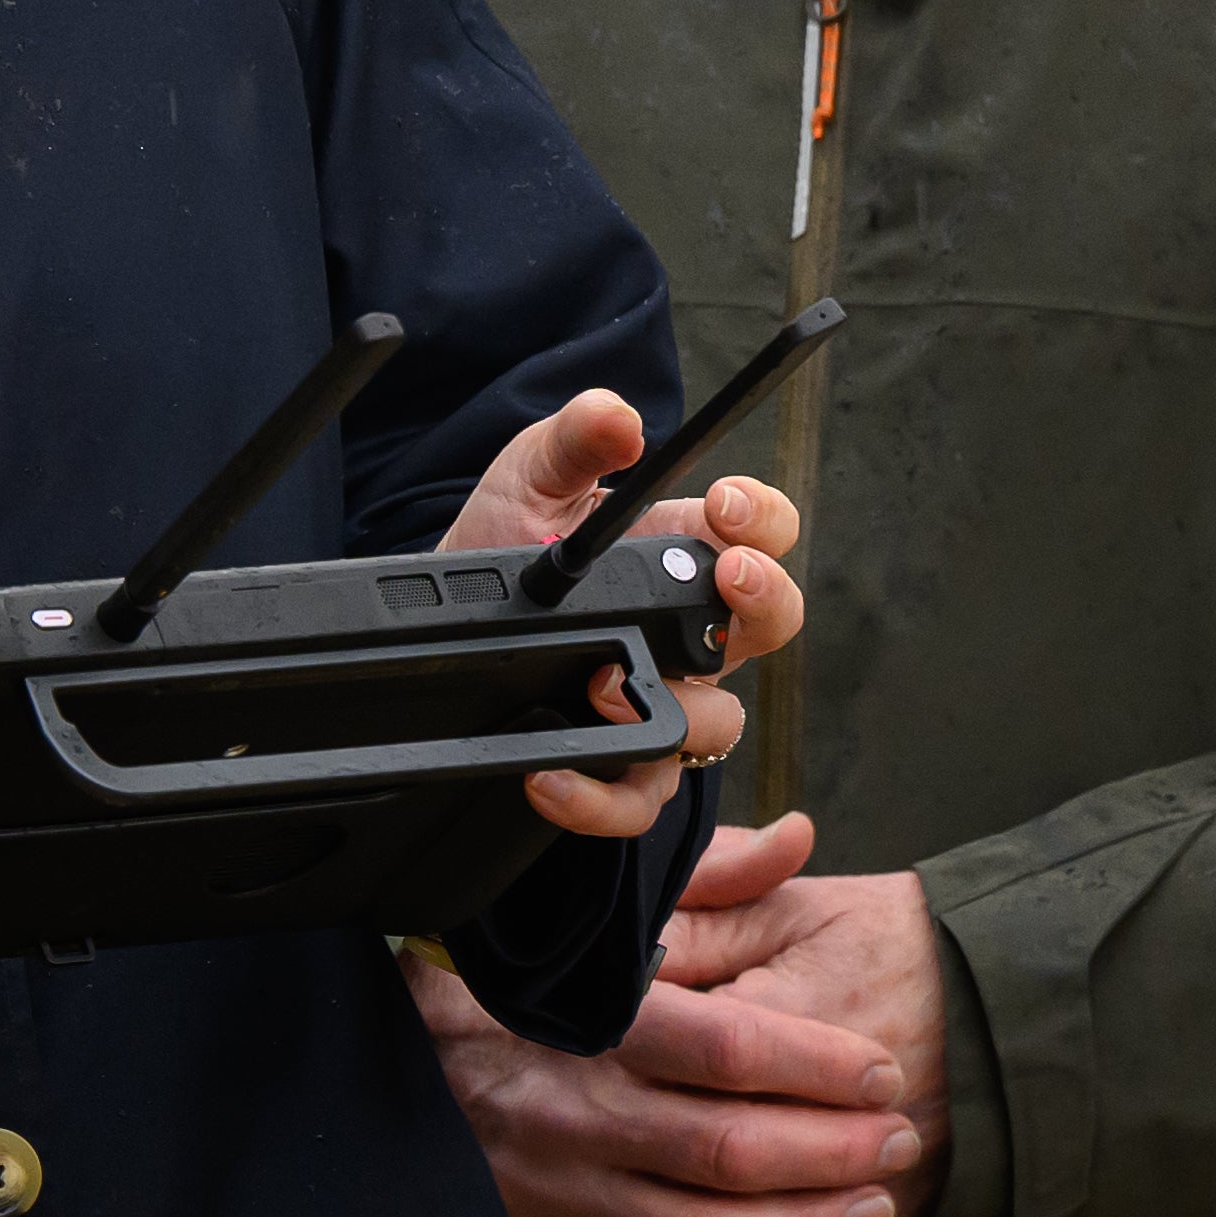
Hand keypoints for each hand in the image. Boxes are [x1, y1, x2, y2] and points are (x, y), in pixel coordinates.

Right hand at [406, 817, 927, 1216]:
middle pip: (728, 1147)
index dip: (817, 1064)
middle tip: (899, 1137)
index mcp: (588, 1021)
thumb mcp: (590, 907)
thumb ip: (700, 878)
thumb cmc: (508, 982)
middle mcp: (574, 1110)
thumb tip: (798, 841)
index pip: (724, 1047)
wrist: (397, 1068)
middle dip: (832, 1149)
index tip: (880, 1067)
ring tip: (874, 1205)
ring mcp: (561, 1189)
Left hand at [440, 389, 805, 839]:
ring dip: (679, 705)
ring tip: (605, 683)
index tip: (728, 506)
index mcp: (681, 550)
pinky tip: (548, 771)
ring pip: (718, 720)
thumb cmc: (502, 543)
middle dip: (766, 598)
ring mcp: (663, 697)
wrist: (442, 617)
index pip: (763, 531)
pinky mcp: (619, 763)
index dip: (763, 519)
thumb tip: (619, 418)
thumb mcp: (529, 477)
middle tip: (729, 576)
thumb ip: (573, 438)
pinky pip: (636, 798)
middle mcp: (688, 628)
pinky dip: (596, 796)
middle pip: (773, 621)